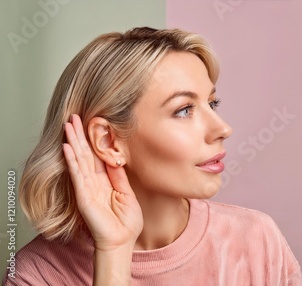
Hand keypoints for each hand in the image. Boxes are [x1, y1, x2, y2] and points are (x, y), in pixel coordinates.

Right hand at [62, 114, 142, 251]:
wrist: (122, 241)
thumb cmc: (126, 222)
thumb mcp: (127, 194)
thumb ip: (119, 176)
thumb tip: (116, 158)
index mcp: (105, 181)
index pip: (97, 156)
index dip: (93, 140)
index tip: (91, 122)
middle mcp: (93, 182)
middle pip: (85, 154)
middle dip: (80, 135)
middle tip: (74, 116)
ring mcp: (86, 189)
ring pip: (79, 160)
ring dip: (73, 142)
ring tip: (68, 125)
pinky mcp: (83, 197)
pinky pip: (77, 176)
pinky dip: (72, 161)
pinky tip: (67, 148)